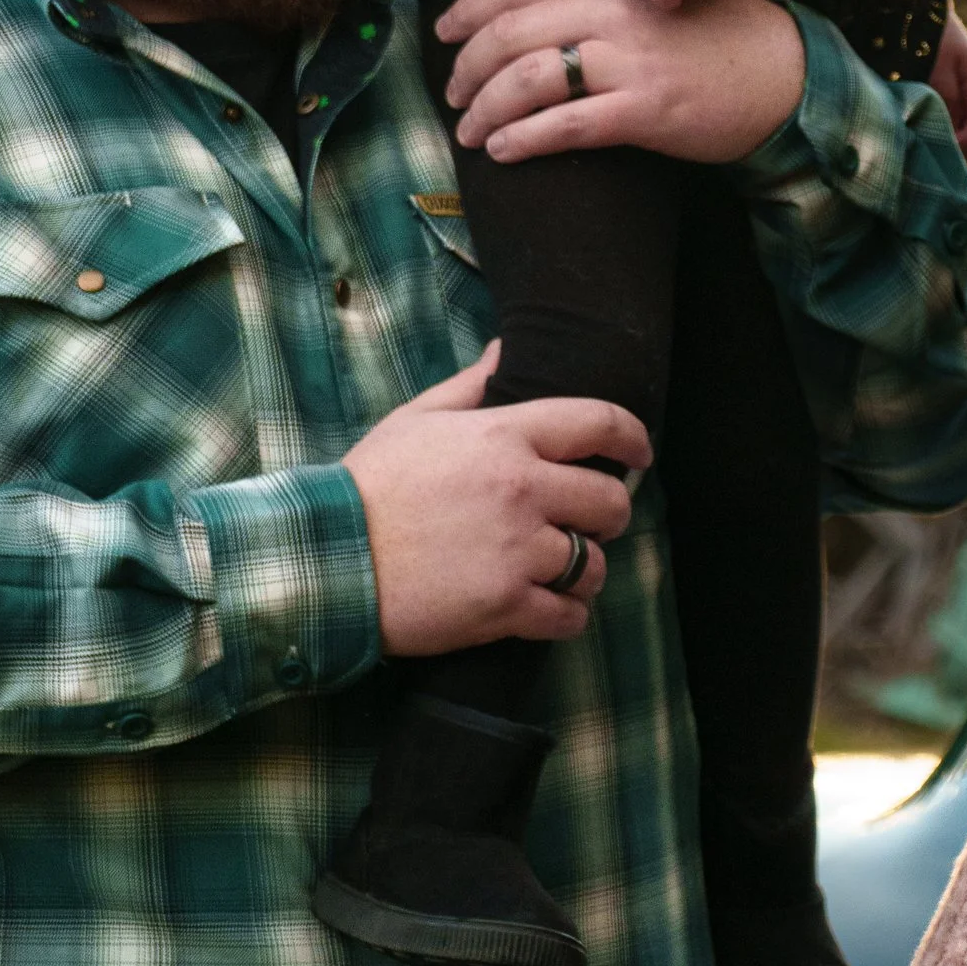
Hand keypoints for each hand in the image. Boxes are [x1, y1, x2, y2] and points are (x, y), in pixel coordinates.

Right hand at [344, 350, 650, 651]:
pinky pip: (569, 617)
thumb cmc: (368, 486)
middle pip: (610, 501)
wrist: (326, 558)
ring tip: (561, 571)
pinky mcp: (504, 606)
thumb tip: (504, 349)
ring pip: (595, 565)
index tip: (640, 454)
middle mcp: (522, 490)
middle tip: (589, 523)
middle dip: (609, 514)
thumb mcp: (416, 419)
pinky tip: (547, 610)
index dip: (632, 437)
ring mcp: (516, 551)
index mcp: (504, 436)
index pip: (598, 423)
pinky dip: (566, 616)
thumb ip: (471, 385)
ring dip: (586, 570)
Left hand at [434, 0, 806, 165]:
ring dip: (485, 108)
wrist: (783, 73)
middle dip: (467, 68)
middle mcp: (614, 8)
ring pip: (528, 79)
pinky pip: (566, 124)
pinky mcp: (645, 108)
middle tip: (452, 95)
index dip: (470, 11)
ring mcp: (630, 58)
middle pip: (511, 33)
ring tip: (470, 131)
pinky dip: (524, 140)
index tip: (444, 33)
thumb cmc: (721, 29)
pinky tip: (503, 151)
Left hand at [929, 8, 966, 156]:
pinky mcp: (956, 101)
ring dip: (956, 147)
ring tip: (927, 151)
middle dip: (964, 151)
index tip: (940, 150)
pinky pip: (960, 129)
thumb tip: (949, 133)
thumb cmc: (926, 34)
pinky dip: (948, 139)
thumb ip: (945, 97)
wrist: (919, 11)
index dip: (966, 144)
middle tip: (932, 158)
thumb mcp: (935, 64)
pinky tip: (925, 140)